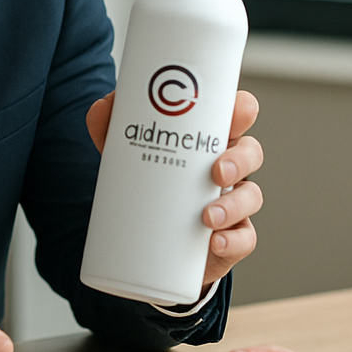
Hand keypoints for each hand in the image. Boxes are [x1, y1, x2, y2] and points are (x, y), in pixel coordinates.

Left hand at [86, 90, 263, 287]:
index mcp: (209, 139)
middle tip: (216, 171)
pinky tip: (216, 243)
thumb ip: (111, 127)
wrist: (146, 241)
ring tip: (208, 217)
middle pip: (251, 152)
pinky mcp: (231, 236)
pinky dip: (234, 241)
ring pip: (251, 196)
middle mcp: (227, 166)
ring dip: (234, 205)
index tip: (235, 114)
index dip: (242, 110)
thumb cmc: (147, 181)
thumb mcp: (126, 153)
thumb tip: (100, 108)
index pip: (237, 116)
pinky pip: (245, 239)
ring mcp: (232, 202)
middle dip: (240, 159)